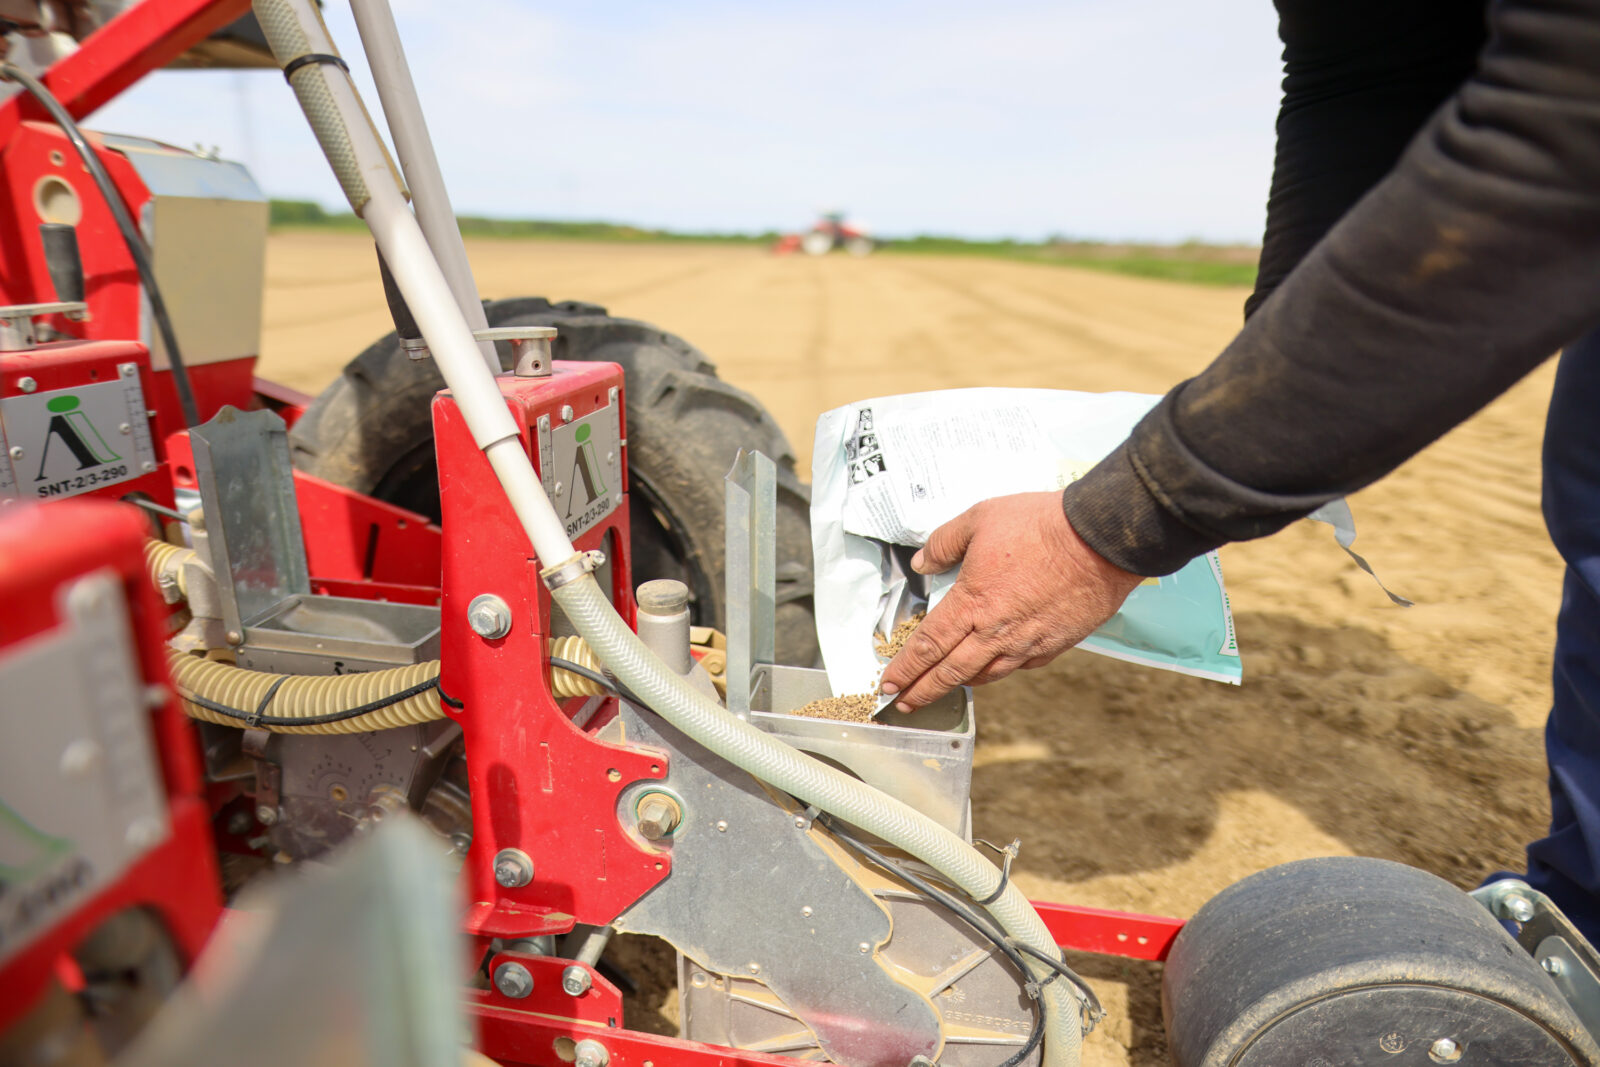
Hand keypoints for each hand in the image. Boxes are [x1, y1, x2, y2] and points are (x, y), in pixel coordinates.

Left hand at [879, 491, 1143, 709]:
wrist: (1099, 541)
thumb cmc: (1041, 525)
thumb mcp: (980, 518)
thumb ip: (945, 542)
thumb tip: (923, 562)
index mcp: (971, 602)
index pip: (928, 645)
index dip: (905, 668)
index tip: (888, 683)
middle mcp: (995, 632)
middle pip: (950, 672)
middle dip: (922, 692)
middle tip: (903, 704)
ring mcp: (1026, 643)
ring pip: (984, 675)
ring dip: (959, 686)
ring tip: (942, 691)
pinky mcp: (1054, 645)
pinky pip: (1018, 667)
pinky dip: (998, 673)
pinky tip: (991, 671)